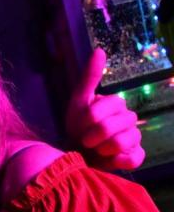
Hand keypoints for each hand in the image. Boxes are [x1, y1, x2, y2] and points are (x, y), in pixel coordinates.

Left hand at [66, 47, 143, 170]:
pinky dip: (118, 161)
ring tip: (95, 149)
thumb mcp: (78, 102)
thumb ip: (89, 78)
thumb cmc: (76, 127)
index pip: (101, 110)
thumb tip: (99, 50)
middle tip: (85, 140)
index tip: (79, 126)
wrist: (76, 153)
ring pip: (123, 142)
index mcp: (116, 104)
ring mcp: (134, 138)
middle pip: (111, 127)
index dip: (87, 121)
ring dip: (102, 149)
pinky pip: (133, 158)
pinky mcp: (135, 156)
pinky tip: (108, 159)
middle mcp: (129, 118)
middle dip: (92, 136)